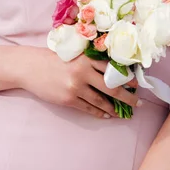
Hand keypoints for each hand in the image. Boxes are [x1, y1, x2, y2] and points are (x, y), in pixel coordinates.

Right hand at [17, 47, 140, 118]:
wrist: (31, 67)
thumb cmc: (53, 58)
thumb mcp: (74, 54)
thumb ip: (90, 61)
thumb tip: (112, 72)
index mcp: (86, 58)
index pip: (111, 68)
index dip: (126, 77)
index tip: (136, 84)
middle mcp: (83, 71)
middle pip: (111, 87)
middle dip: (127, 96)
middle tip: (137, 102)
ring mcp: (75, 87)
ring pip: (101, 101)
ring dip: (114, 108)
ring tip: (122, 112)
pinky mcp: (68, 99)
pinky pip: (89, 108)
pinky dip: (100, 113)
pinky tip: (106, 115)